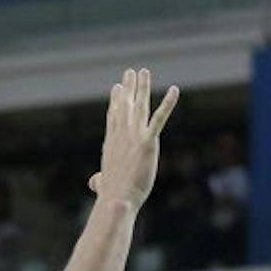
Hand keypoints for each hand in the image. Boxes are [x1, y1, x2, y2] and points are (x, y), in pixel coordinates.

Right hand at [87, 68, 179, 207]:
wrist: (117, 197)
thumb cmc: (111, 195)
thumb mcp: (103, 184)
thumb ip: (100, 180)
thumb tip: (95, 182)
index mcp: (112, 142)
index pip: (114, 116)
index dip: (116, 100)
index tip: (117, 88)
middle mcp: (121, 134)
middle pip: (125, 105)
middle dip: (128, 88)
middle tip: (131, 72)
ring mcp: (134, 136)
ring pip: (140, 105)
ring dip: (143, 87)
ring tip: (144, 72)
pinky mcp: (148, 142)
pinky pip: (160, 118)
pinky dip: (168, 103)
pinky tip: (175, 90)